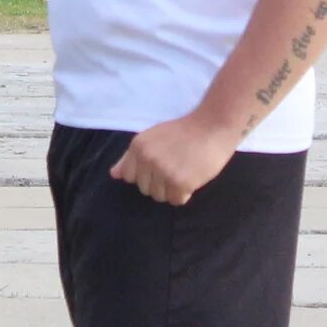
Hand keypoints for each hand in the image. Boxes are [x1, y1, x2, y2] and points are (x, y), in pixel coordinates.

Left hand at [109, 110, 239, 205]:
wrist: (212, 126)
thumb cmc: (183, 132)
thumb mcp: (153, 138)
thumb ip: (131, 157)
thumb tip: (114, 175)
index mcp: (138, 146)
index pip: (129, 177)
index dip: (144, 175)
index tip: (158, 166)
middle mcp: (147, 158)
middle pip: (145, 189)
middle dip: (159, 183)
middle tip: (175, 166)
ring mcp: (164, 171)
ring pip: (160, 197)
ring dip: (172, 190)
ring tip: (184, 171)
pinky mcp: (181, 182)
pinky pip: (177, 201)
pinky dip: (185, 194)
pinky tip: (191, 178)